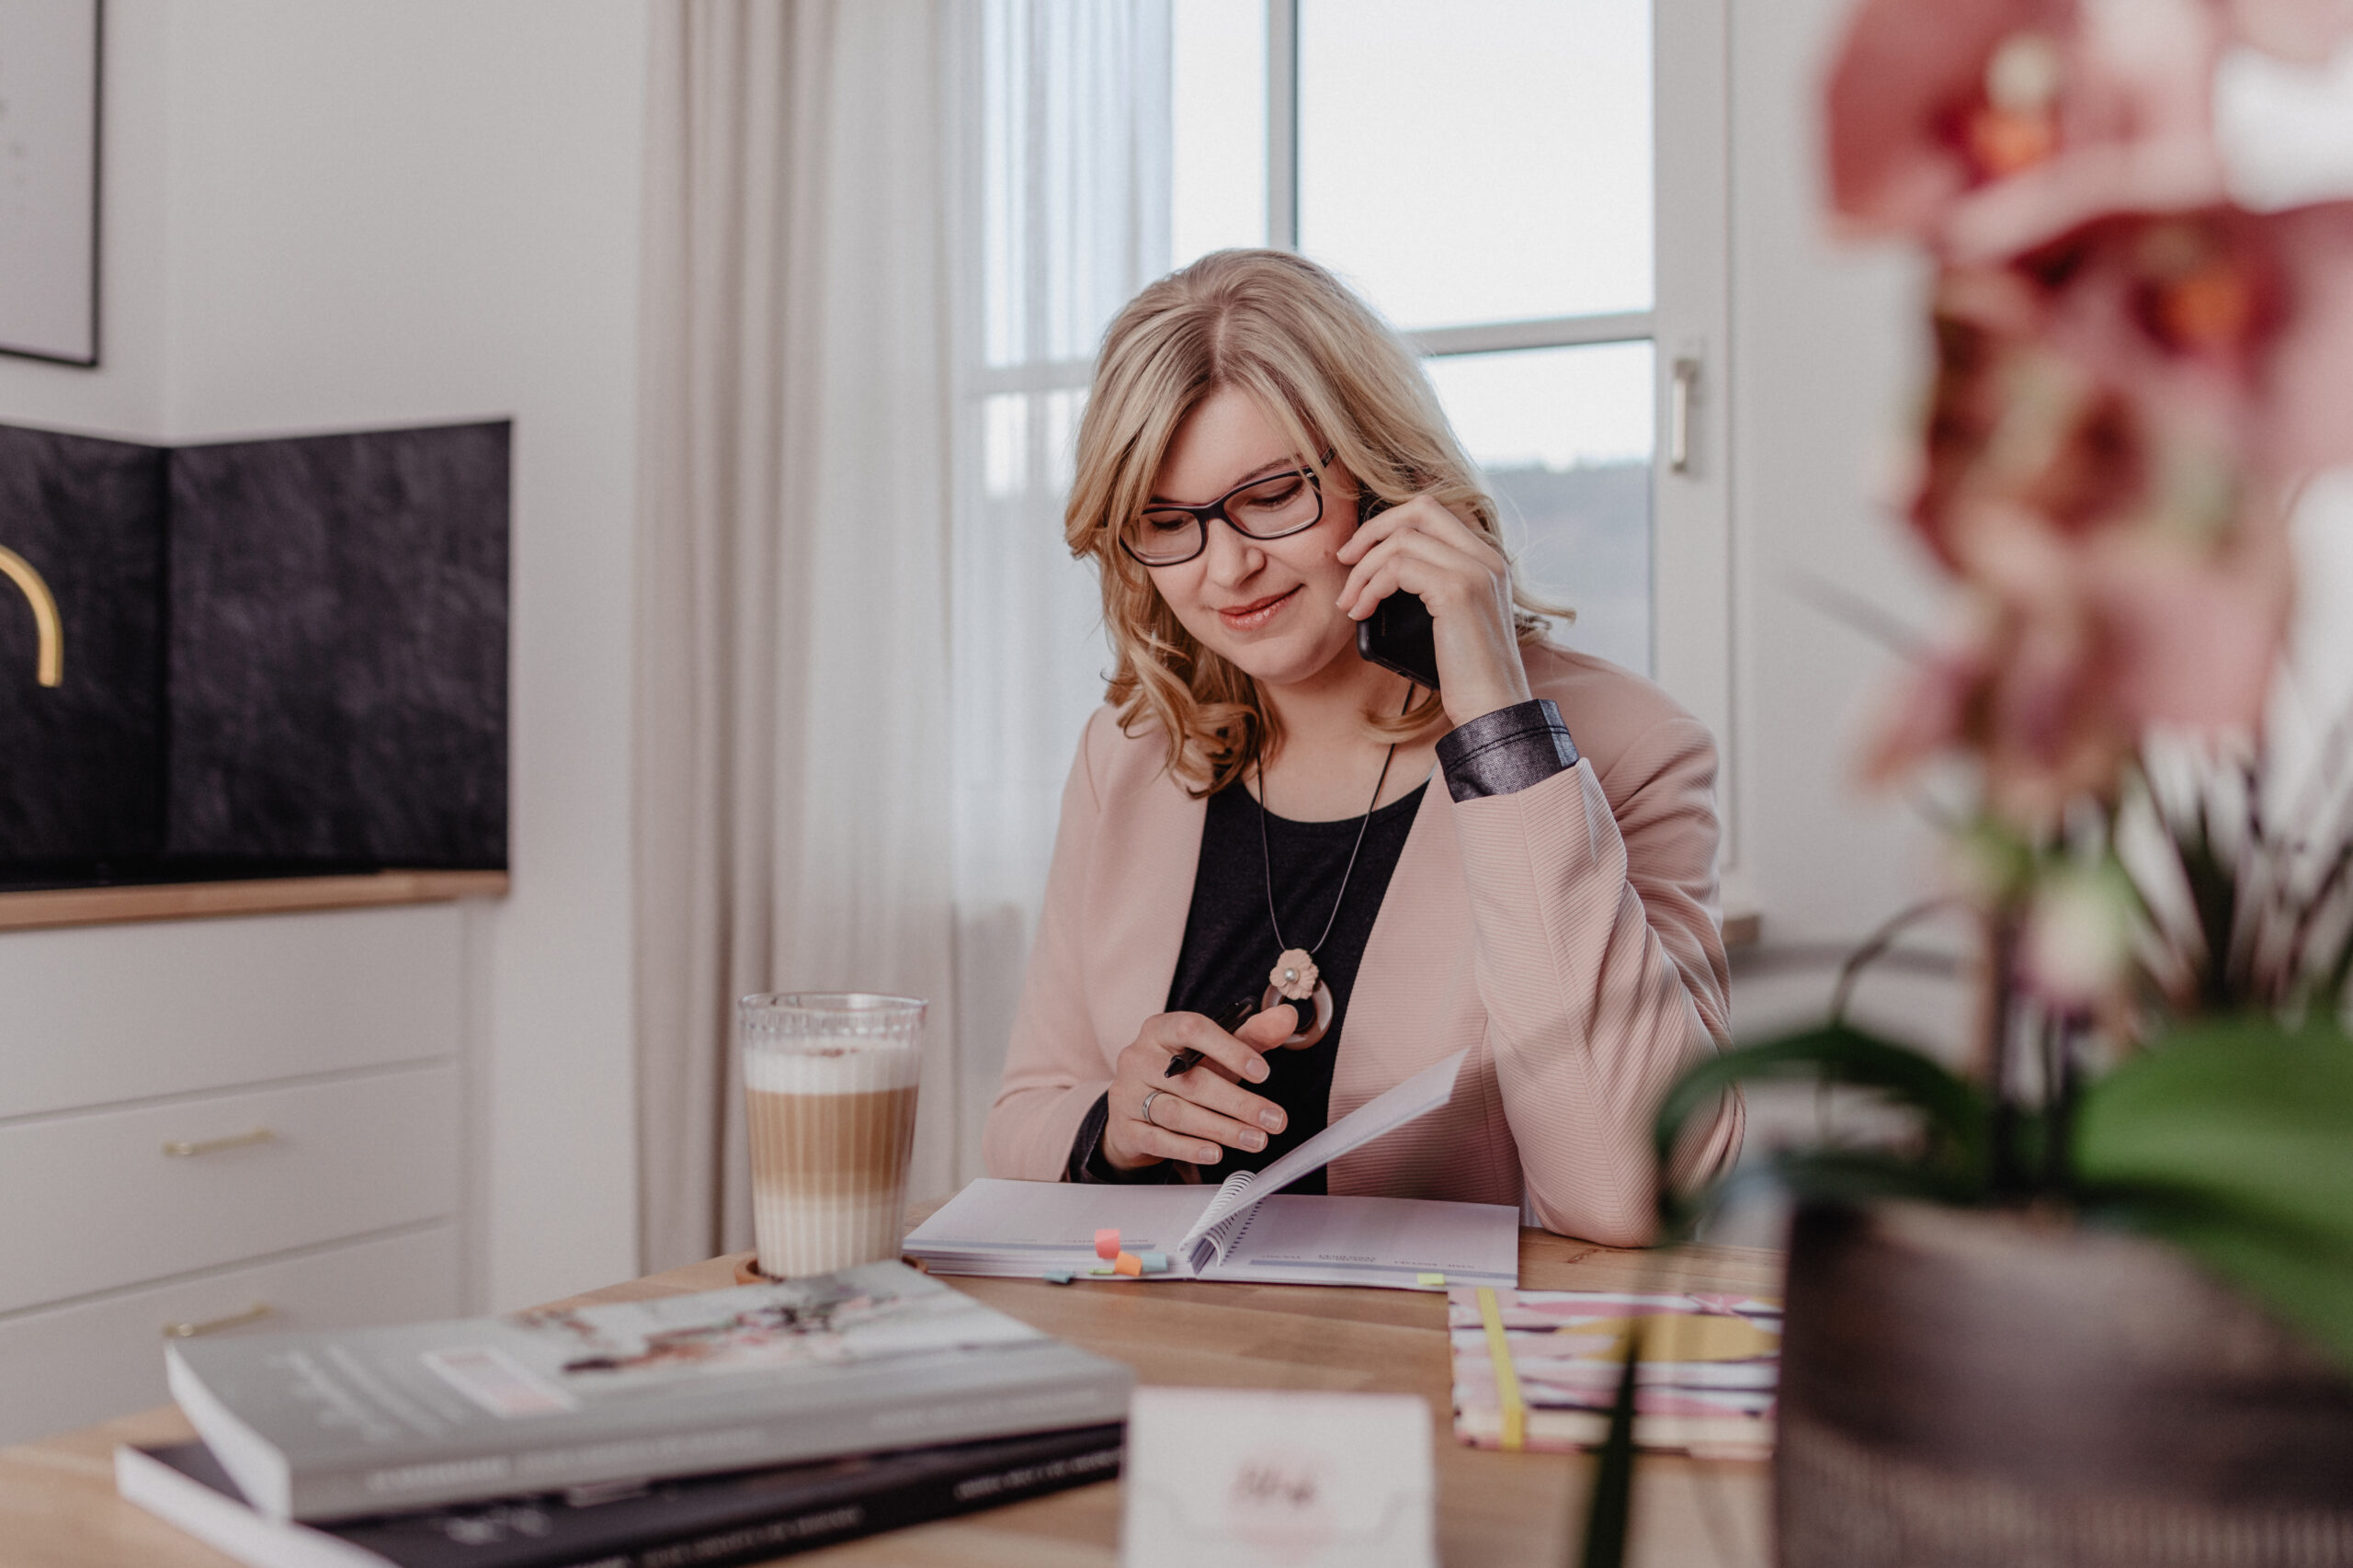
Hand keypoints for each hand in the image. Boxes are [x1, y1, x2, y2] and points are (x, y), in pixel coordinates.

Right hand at [1098, 1009, 1293, 1170]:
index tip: (1262, 1072)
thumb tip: (1287, 1017)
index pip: (1192, 1030)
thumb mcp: (1214, 1053)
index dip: (1229, 1049)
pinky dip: (1189, 1147)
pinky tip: (1215, 1152)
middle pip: (1191, 1080)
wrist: (1133, 1108)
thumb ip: (1251, 1036)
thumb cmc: (1180, 1074)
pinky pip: (1158, 1139)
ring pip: (1177, 1113)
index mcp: (1160, 1029)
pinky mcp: (1125, 1127)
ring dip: (1222, 1129)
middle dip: (1238, 1103)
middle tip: (1273, 1120)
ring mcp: (1127, 1093)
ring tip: (1255, 1139)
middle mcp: (1138, 1058)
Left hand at [1334, 493, 1533, 727]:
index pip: (1434, 511)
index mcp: (1487, 558)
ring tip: (1348, 603)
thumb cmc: (1467, 672)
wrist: (1493, 706)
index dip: (1390, 523)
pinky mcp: (1457, 591)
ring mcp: (1474, 570)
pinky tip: (1360, 612)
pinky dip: (1370, 587)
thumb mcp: (1452, 617)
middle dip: (1372, 530)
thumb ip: (1432, 584)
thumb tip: (1383, 567)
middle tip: (1345, 560)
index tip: (1360, 552)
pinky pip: (1398, 568)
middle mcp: (1486, 556)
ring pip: (1401, 540)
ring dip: (1363, 571)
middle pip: (1419, 509)